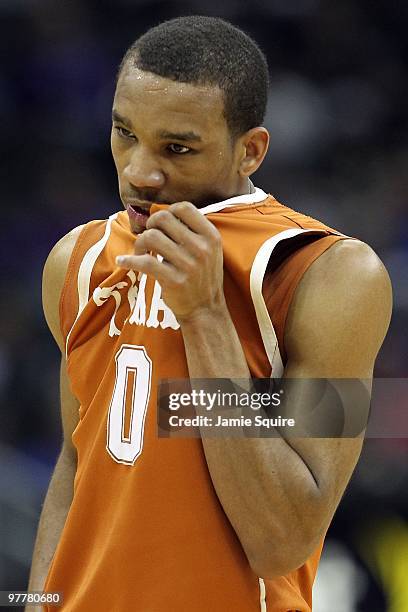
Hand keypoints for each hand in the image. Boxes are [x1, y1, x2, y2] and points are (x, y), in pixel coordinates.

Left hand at [116, 201, 224, 319]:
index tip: (162, 225)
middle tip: (148, 239)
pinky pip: (144, 262)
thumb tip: (160, 215)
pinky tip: (123, 262)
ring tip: (141, 252)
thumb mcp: (209, 250)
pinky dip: (129, 261)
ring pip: (151, 237)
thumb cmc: (201, 276)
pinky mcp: (173, 280)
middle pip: (163, 218)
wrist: (204, 310)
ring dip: (140, 243)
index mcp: (211, 236)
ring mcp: (188, 265)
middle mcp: (202, 248)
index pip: (184, 207)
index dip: (168, 211)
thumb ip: (191, 232)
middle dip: (150, 225)